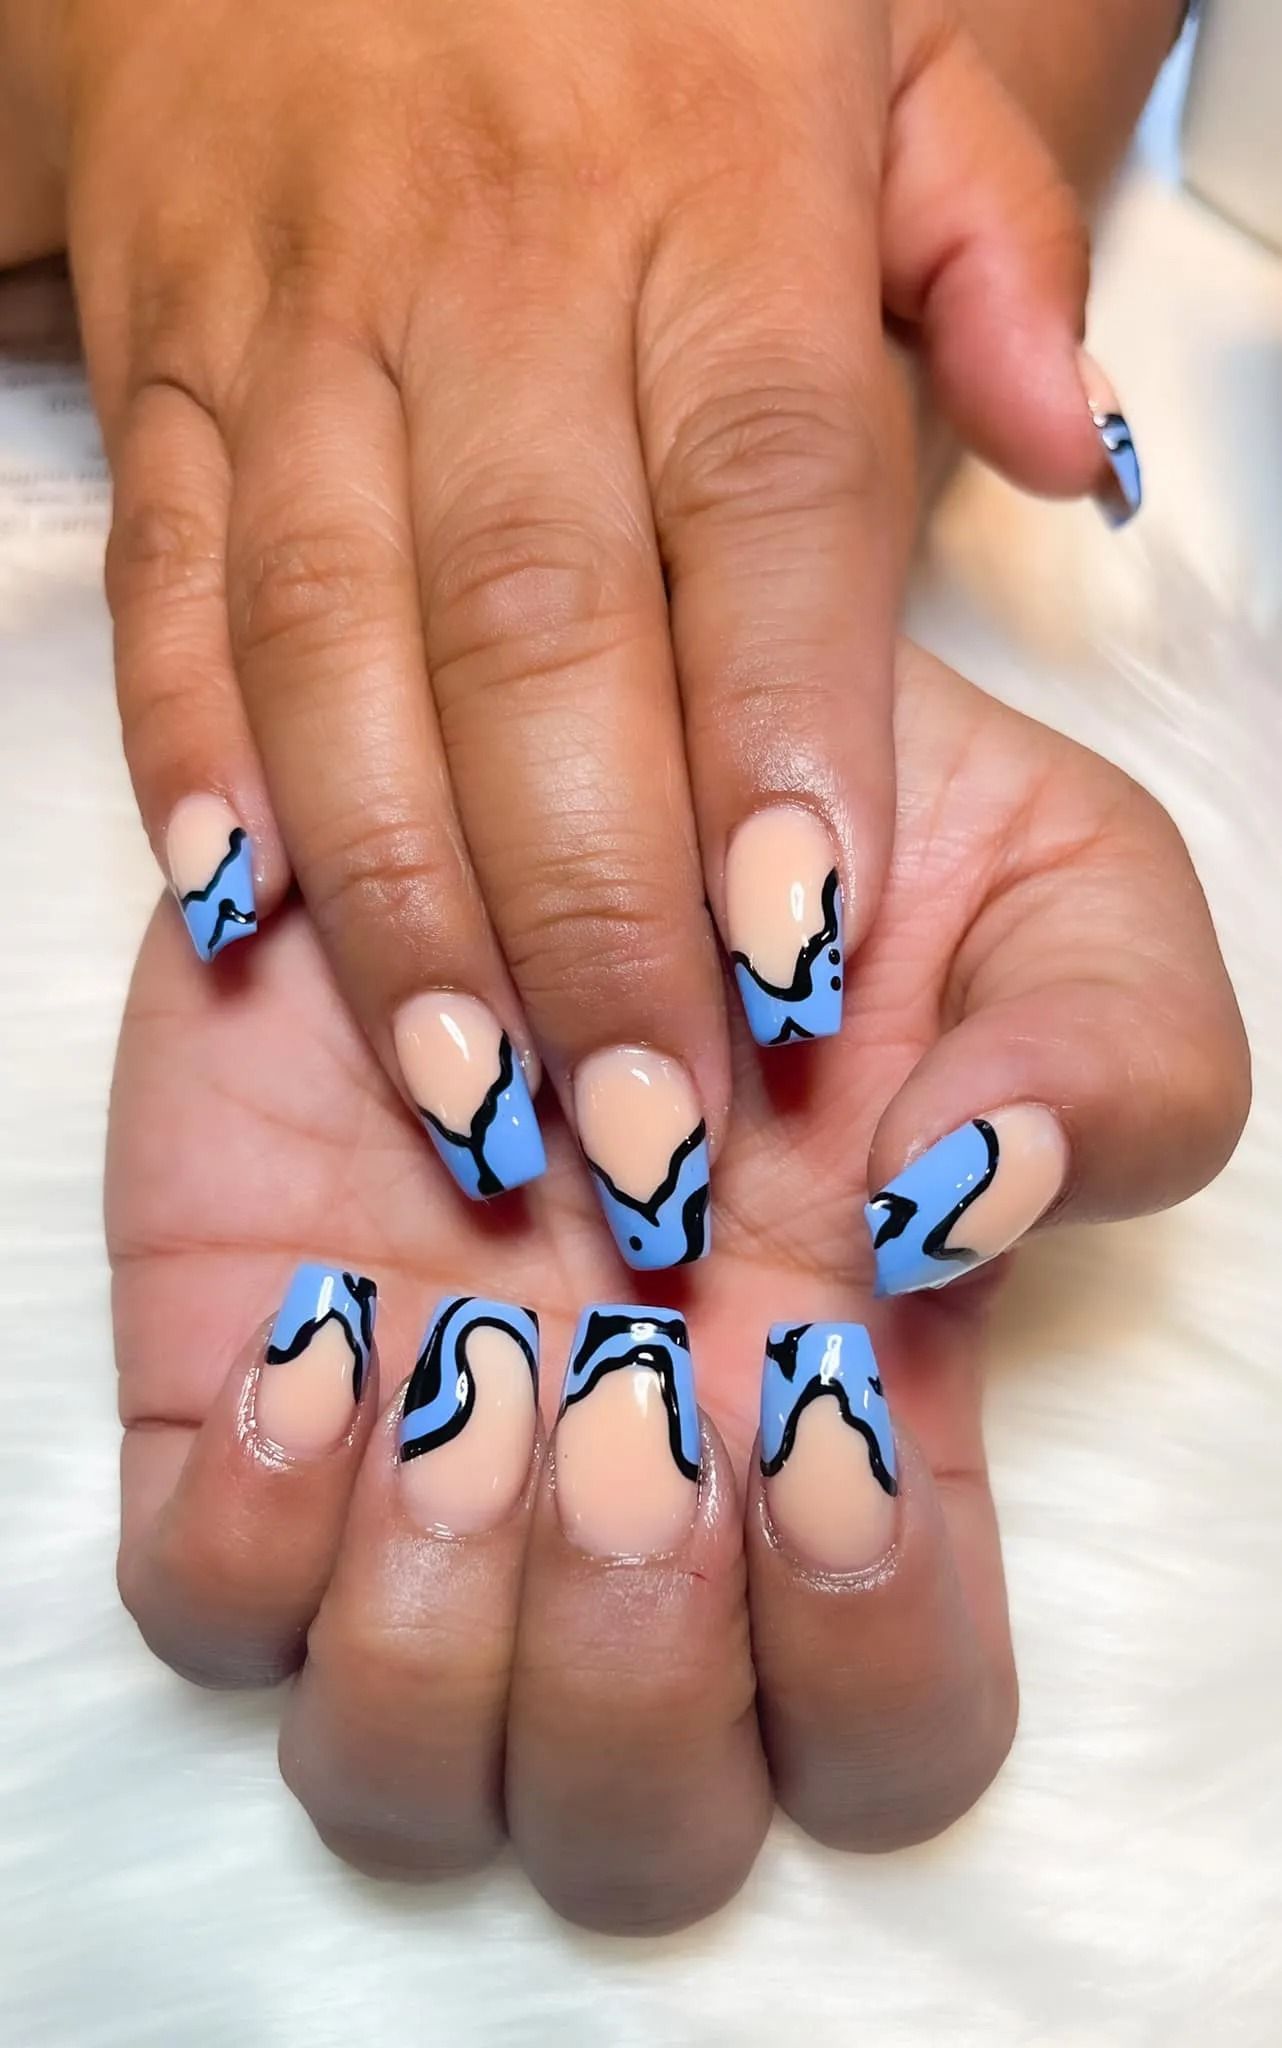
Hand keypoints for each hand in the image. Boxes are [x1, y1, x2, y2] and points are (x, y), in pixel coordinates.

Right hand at [16, 0, 1127, 1269]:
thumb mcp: (870, 38)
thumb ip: (990, 250)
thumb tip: (1077, 458)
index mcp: (715, 202)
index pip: (769, 498)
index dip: (784, 732)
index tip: (806, 950)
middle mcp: (500, 279)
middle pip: (542, 631)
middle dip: (593, 901)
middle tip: (652, 1123)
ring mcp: (306, 331)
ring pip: (337, 647)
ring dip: (399, 894)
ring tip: (472, 1092)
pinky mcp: (167, 369)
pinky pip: (168, 585)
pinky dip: (192, 757)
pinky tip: (240, 909)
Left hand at [108, 643, 1246, 1930]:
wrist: (547, 739)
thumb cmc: (811, 834)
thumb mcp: (1052, 888)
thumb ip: (1112, 1057)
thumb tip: (957, 1217)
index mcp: (849, 1449)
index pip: (889, 1735)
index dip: (862, 1644)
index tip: (808, 1392)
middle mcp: (637, 1514)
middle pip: (636, 1829)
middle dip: (629, 1667)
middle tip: (623, 1397)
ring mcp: (422, 1483)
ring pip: (404, 1775)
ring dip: (436, 1624)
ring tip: (464, 1360)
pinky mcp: (243, 1408)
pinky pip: (208, 1613)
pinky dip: (253, 1529)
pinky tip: (325, 1328)